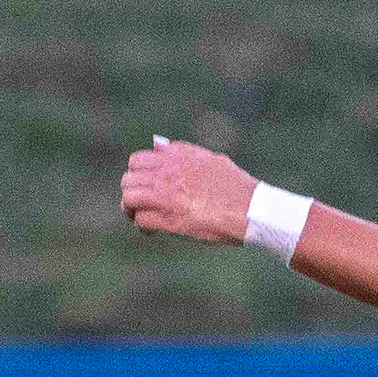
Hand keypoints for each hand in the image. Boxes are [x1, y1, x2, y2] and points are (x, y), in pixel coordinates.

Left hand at [122, 137, 255, 243]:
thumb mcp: (210, 159)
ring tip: (138, 217)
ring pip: (129, 198)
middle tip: (137, 203)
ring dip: (130, 209)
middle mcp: (167, 174)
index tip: (144, 184)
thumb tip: (160, 146)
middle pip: (128, 179)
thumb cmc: (235, 186)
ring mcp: (166, 197)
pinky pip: (142, 220)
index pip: (138, 160)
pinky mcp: (169, 220)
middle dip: (130, 191)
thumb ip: (184, 153)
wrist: (249, 208)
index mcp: (176, 158)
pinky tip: (151, 230)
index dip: (137, 174)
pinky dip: (142, 226)